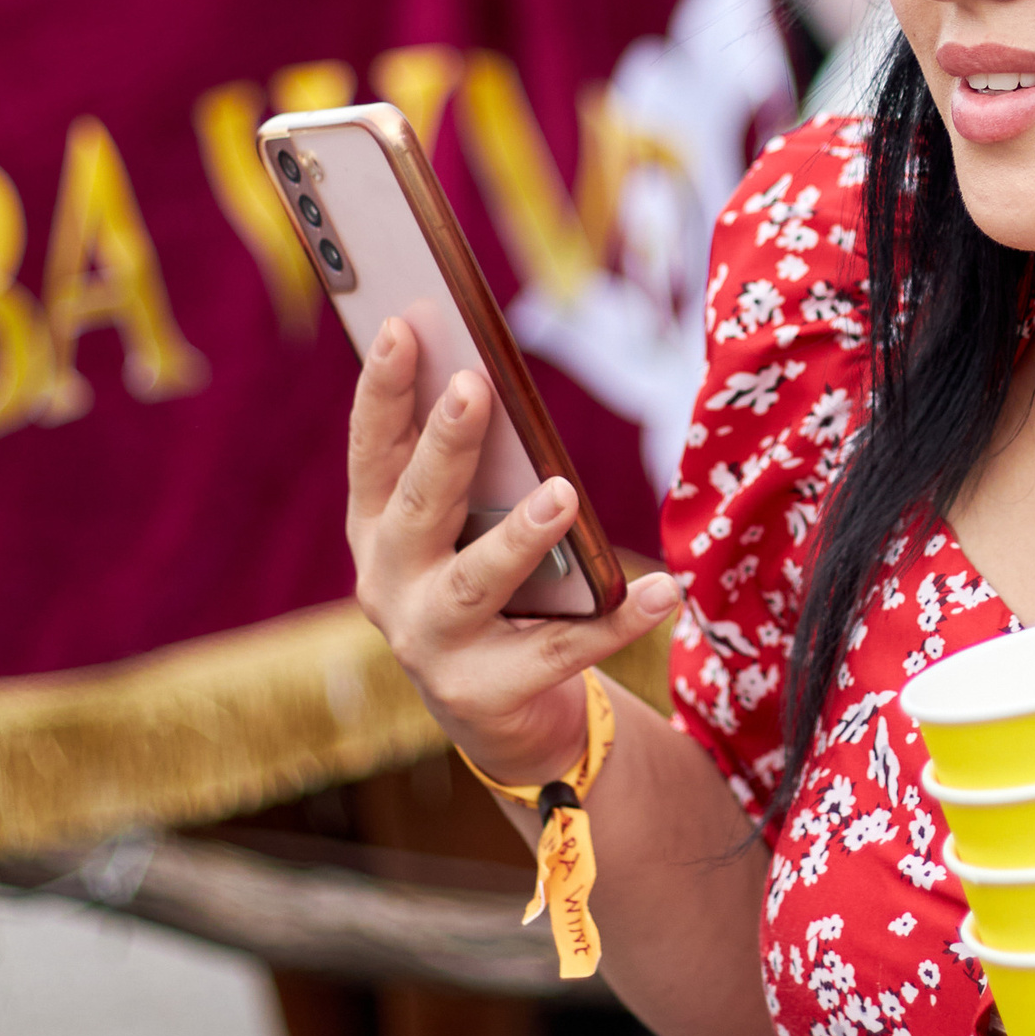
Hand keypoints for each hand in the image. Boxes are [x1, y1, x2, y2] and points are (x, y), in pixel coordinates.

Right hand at [346, 317, 678, 788]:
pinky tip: (663, 590)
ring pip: (478, 582)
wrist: (495, 711)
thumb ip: (466, 470)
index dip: (383, 390)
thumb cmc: (483, 585)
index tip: (403, 325)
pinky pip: (562, 649)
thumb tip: (490, 382)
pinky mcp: (486, 691)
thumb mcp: (460, 527)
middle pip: (416, 507)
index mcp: (376, 528)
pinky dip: (616, 619)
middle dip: (445, 446)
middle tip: (477, 388)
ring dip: (520, 536)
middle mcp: (389, 584)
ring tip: (563, 493)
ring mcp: (431, 643)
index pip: (371, 451)